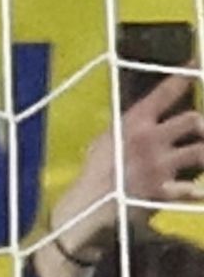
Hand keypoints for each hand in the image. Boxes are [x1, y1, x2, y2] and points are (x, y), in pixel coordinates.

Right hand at [56, 73, 203, 253]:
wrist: (84, 212)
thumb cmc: (90, 177)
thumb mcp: (103, 143)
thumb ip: (126, 129)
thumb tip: (141, 119)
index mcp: (133, 124)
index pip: (165, 92)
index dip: (185, 76)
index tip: (197, 64)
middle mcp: (150, 140)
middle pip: (193, 120)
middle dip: (200, 126)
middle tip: (199, 132)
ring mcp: (159, 165)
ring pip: (202, 151)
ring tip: (201, 157)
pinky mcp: (164, 191)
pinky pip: (193, 190)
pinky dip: (196, 191)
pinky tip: (197, 192)